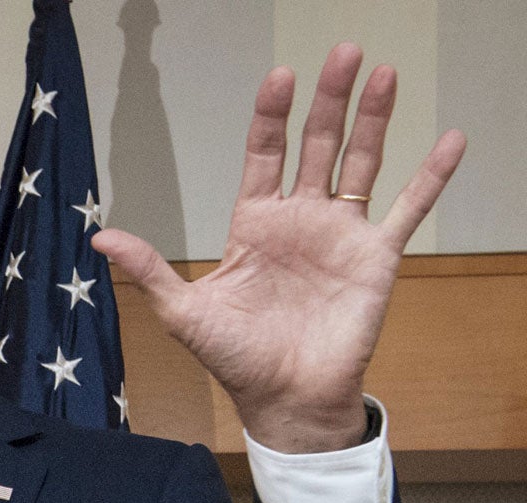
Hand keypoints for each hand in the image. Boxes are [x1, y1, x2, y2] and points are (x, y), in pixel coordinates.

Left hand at [92, 43, 465, 452]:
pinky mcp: (376, 257)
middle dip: (330, 100)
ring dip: (375, 119)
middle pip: (318, 145)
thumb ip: (150, 269)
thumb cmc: (234, 359)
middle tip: (345, 52)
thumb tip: (100, 237)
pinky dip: (432, 176)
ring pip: (361, 162)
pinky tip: (451, 139)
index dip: (272, 116)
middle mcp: (300, 220)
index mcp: (255, 225)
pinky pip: (408, 208)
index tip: (281, 76)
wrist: (284, 400)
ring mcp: (340, 235)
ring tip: (385, 73)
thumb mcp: (184, 311)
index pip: (264, 154)